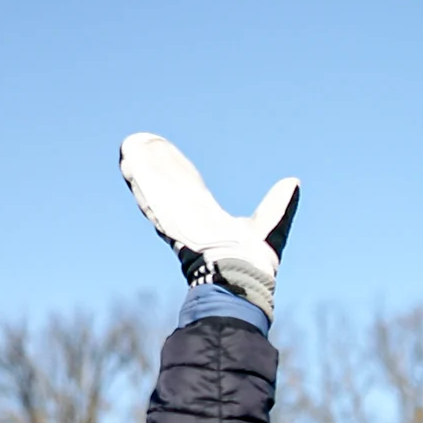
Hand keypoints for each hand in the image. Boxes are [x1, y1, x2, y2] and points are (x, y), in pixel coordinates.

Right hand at [119, 135, 297, 318]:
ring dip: (141, 168)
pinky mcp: (169, 223)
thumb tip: (294, 182)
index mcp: (206, 220)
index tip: (171, 156)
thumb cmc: (254, 264)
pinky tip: (128, 157)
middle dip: (155, 166)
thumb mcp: (270, 223)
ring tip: (131, 144)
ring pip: (153, 190)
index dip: (180, 173)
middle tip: (143, 142)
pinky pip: (150, 197)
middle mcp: (187, 221)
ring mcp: (175, 222)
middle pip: (166, 187)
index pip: (190, 190)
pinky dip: (139, 178)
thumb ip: (279, 203)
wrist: (240, 280)